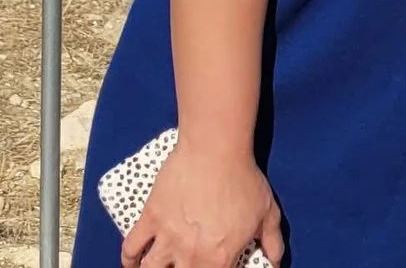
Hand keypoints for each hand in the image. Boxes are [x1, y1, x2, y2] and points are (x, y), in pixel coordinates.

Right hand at [121, 137, 284, 267]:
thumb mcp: (268, 213)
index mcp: (220, 259)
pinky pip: (132, 245)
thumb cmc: (242, 179)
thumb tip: (276, 263)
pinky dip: (129, 259)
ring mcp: (167, 236)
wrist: (215, 149)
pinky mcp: (151, 217)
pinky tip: (132, 263)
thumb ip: (273, 243)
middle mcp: (191, 254)